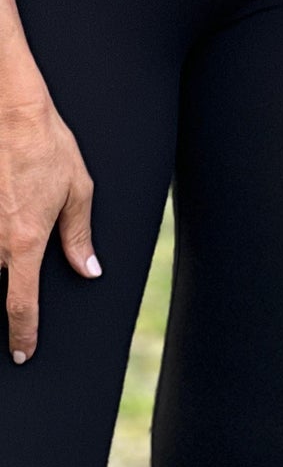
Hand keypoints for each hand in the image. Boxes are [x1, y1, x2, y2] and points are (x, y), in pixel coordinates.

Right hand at [0, 85, 100, 363]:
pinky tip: (2, 231)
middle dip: (0, 310)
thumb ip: (79, 236)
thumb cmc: (48, 147)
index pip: (21, 305)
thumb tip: (89, 270)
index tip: (23, 352)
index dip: (22, 334)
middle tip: (8, 322)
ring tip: (9, 268)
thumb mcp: (77, 190)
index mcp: (26, 241)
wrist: (12, 114)